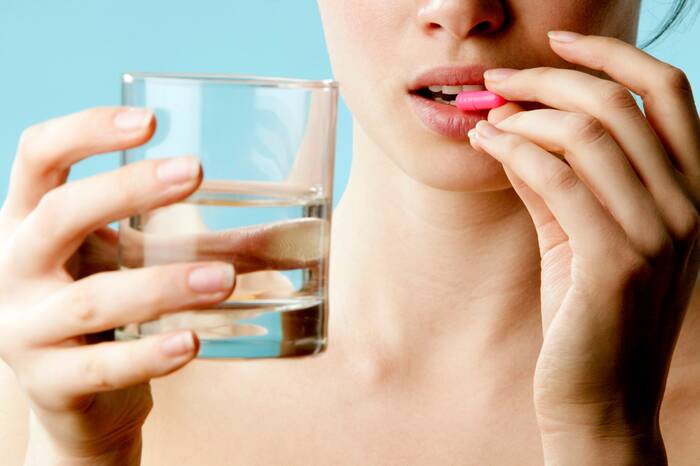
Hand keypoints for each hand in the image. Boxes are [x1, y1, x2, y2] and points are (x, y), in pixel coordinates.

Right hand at [0, 107, 235, 464]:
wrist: (79, 398)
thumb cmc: (114, 307)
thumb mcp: (137, 260)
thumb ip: (205, 240)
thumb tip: (302, 234)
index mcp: (30, 220)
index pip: (38, 155)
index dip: (85, 130)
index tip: (152, 121)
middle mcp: (13, 268)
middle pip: (57, 215)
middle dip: (126, 189)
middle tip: (196, 171)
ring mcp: (24, 329)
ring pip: (92, 299)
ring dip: (162, 285)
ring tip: (225, 278)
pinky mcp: (50, 383)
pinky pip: (100, 367)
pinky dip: (149, 355)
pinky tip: (192, 341)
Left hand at [470, 32, 699, 463]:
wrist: (597, 397)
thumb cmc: (586, 314)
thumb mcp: (578, 234)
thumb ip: (558, 178)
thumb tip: (515, 122)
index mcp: (690, 191)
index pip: (668, 93)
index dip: (612, 57)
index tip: (560, 42)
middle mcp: (689, 206)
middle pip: (621, 104)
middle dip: (550, 81)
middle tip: (498, 82)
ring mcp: (659, 235)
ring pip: (588, 135)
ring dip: (524, 114)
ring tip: (485, 116)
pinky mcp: (615, 263)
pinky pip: (558, 179)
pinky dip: (514, 149)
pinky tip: (485, 143)